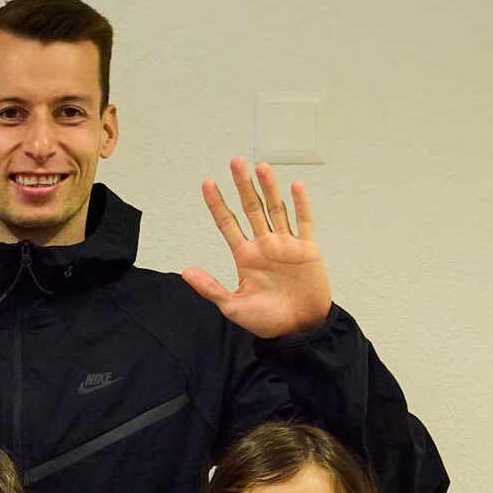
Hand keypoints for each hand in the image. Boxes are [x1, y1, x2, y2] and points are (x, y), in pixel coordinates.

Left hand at [181, 158, 331, 338]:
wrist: (299, 330)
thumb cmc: (267, 322)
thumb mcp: (233, 307)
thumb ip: (211, 288)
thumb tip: (185, 272)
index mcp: (245, 257)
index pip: (228, 224)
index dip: (217, 204)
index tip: (207, 183)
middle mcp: (264, 246)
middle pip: (251, 208)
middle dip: (243, 186)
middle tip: (235, 162)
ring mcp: (286, 245)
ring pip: (276, 209)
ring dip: (269, 188)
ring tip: (261, 166)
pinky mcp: (307, 249)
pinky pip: (304, 222)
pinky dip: (301, 205)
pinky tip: (295, 187)